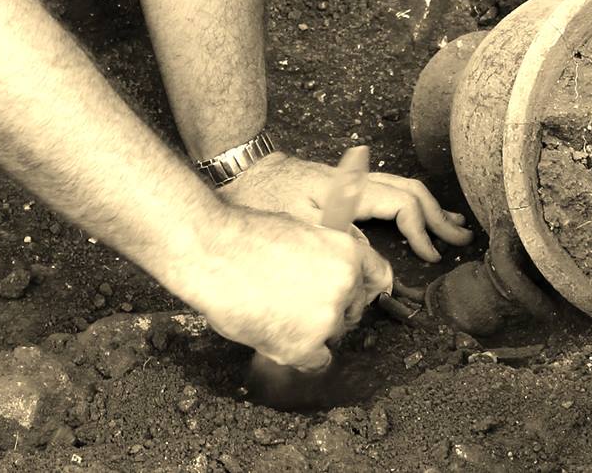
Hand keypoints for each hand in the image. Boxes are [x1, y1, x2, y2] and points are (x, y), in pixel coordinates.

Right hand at [177, 200, 392, 370]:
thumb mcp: (297, 231)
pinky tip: (276, 334)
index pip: (379, 276)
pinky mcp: (305, 346)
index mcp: (346, 251)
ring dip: (310, 331)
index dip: (362, 289)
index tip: (355, 299)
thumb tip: (325, 274)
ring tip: (274, 312)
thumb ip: (321, 256)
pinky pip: (316, 361)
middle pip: (352, 310)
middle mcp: (344, 284)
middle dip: (331, 312)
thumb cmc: (244, 237)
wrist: (213, 252)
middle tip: (298, 306)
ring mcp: (327, 317)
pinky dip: (299, 354)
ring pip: (331, 335)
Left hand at [220, 148, 474, 260]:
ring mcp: (348, 180)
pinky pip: (384, 190)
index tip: (430, 257)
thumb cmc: (260, 200)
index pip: (401, 204)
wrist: (236, 169)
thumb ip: (342, 247)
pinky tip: (410, 219)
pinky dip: (405, 204)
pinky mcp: (338, 186)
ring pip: (399, 187)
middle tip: (461, 239)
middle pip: (409, 191)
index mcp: (350, 190)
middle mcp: (354, 181)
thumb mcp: (300, 229)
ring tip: (450, 227)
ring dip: (426, 208)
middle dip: (437, 216)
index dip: (421, 231)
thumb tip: (379, 274)